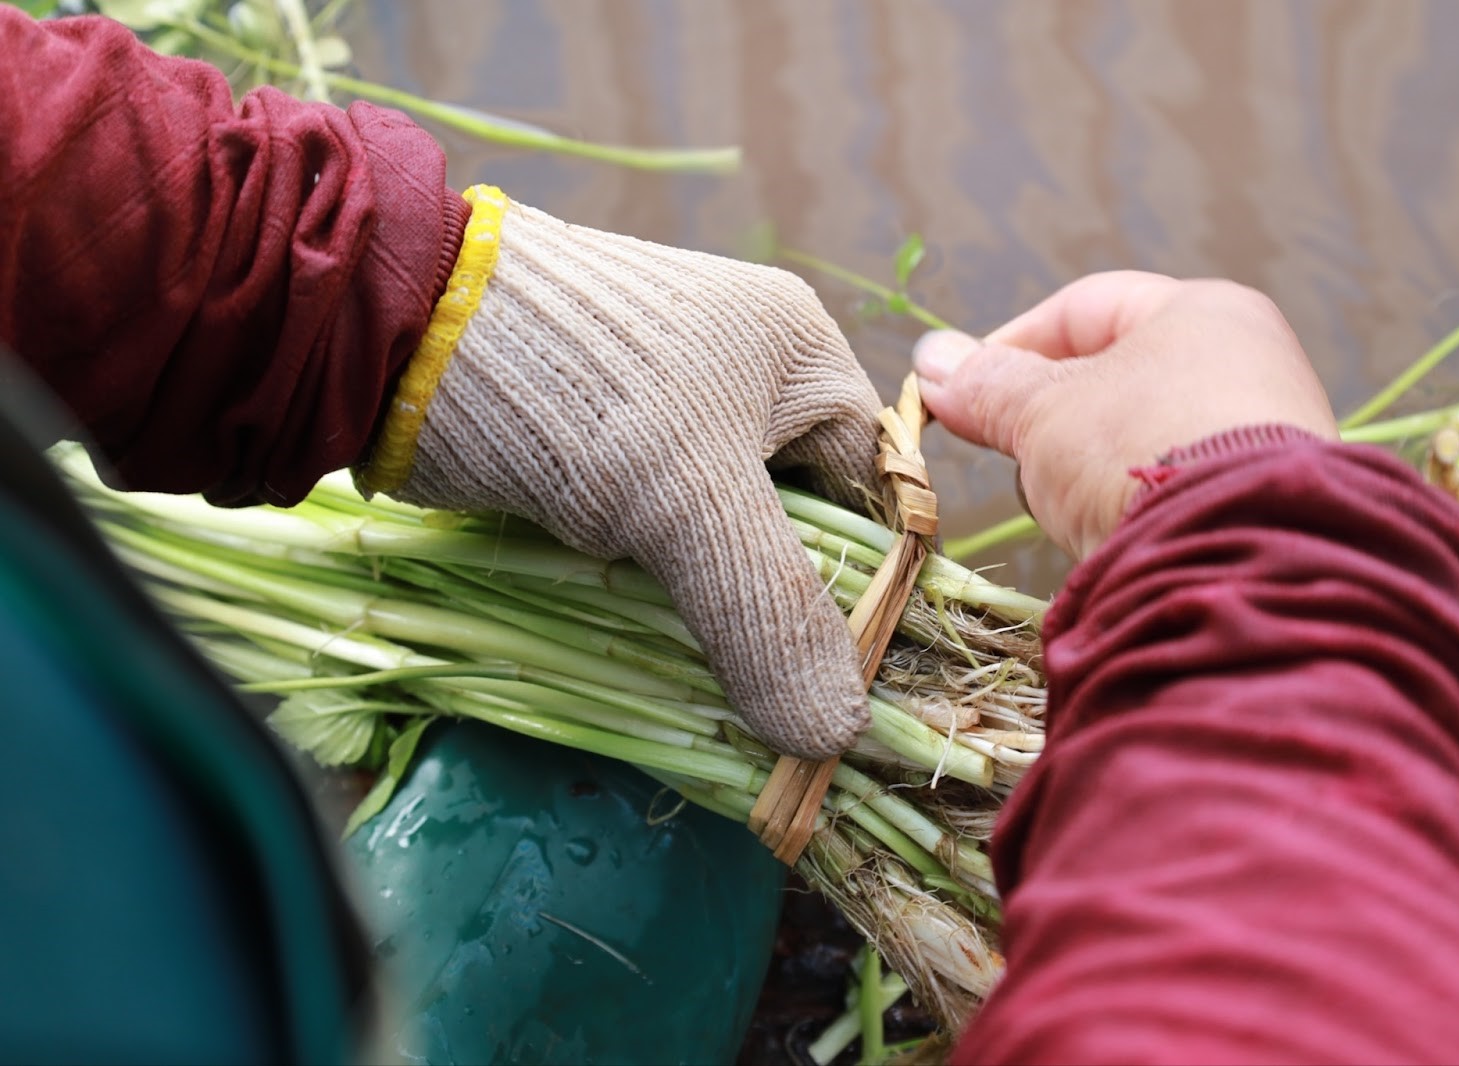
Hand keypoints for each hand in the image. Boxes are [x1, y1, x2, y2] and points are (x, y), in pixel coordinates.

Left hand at [393, 200, 880, 758]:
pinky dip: (657, 613)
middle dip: (789, 623)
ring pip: (722, 554)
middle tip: (790, 723)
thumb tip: (836, 733)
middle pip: (799, 533)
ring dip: (718, 628)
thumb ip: (767, 609)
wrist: (387, 328)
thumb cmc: (564, 380)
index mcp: (797, 357)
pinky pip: (657, 557)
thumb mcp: (684, 494)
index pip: (874, 496)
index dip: (876, 593)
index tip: (863, 694)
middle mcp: (745, 389)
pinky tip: (657, 671)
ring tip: (727, 715)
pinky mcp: (600, 470)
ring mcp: (667, 430)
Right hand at [913, 272, 1337, 560]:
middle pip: (1113, 378)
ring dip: (1088, 469)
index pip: (1082, 310)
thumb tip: (931, 360)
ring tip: (1067, 506)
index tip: (960, 393)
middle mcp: (1246, 360)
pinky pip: (1173, 489)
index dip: (1009, 348)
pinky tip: (1109, 535)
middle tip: (1013, 456)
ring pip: (1140, 439)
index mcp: (1201, 310)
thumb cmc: (1139, 449)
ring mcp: (1266, 434)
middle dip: (1050, 419)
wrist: (1242, 553)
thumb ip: (988, 386)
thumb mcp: (1044, 411)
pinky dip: (1131, 505)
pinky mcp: (1265, 501)